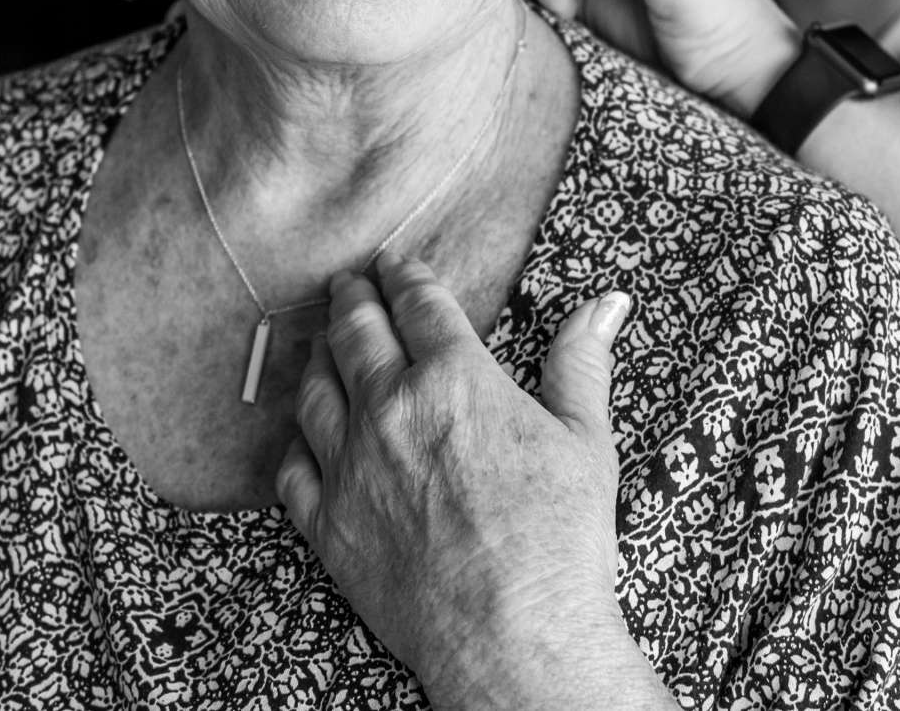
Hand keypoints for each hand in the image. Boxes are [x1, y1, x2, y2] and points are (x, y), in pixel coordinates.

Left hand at [277, 255, 646, 707]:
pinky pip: (293, 467)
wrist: (514, 636)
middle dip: (351, 299)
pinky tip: (304, 434)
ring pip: (314, 391)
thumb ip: (581, 362)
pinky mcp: (327, 523)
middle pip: (355, 333)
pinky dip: (296, 440)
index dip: (405, 275)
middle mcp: (390, 409)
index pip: (418, 303)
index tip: (395, 263)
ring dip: (317, 356)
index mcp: (454, 377)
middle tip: (348, 283)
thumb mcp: (586, 439)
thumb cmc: (560, 539)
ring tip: (321, 343)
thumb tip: (606, 302)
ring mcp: (350, 466)